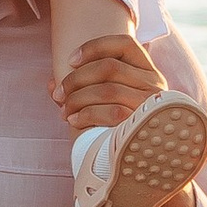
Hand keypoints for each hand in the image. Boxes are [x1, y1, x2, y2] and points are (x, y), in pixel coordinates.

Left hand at [53, 30, 175, 134]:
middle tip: (59, 94)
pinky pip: (111, 112)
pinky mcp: (144, 124)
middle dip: (76, 79)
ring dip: (78, 99)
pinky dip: (86, 114)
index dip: (94, 47)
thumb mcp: (105, 103)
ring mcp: (151, 105)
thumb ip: (80, 91)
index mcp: (148, 72)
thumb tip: (51, 84)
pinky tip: (74, 121)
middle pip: (109, 67)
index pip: (124, 44)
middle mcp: (154, 84)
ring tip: (65, 111)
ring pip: (108, 89)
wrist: (140, 161)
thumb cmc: (117, 128)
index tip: (70, 60)